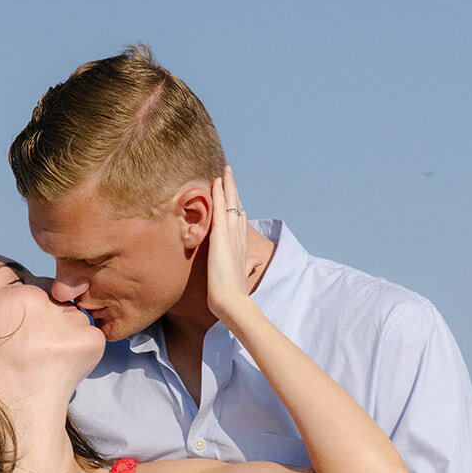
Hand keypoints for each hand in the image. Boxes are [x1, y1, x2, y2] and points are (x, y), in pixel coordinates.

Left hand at [206, 167, 252, 324]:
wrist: (232, 302)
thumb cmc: (233, 294)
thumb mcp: (242, 275)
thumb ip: (248, 265)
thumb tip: (256, 260)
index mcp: (241, 247)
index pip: (239, 221)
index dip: (236, 205)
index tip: (233, 193)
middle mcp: (238, 238)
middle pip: (237, 208)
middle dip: (233, 190)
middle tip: (229, 173)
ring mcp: (231, 236)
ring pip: (231, 204)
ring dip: (228, 186)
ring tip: (225, 170)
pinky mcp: (222, 237)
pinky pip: (220, 210)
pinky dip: (219, 195)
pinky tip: (216, 182)